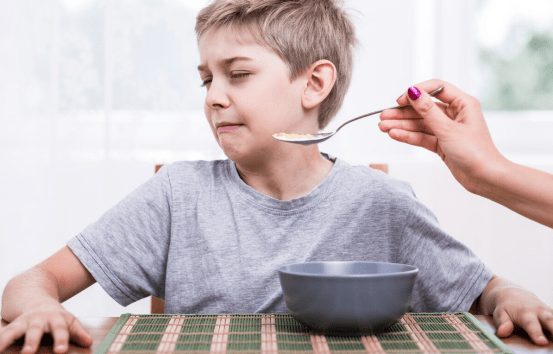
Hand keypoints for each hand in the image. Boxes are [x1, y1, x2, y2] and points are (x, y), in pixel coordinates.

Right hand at [0, 307, 91, 353]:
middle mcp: (38, 319)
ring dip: (7, 340)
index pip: (60, 330)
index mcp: (56, 319)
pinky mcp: (11, 326)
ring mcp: (23, 322)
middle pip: (35, 330)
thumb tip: (89, 342)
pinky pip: (2, 334)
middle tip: (28, 353)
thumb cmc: (56, 316)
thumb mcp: (69, 321)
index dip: (61, 340)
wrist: (36, 297)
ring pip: (14, 331)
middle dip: (31, 342)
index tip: (60, 351)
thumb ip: (78, 332)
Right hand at [379, 79, 504, 194]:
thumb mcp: (447, 129)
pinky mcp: (442, 144)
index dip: (417, 92)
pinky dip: (408, 136)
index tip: (401, 100)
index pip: (436, 88)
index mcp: (463, 104)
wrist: (485, 179)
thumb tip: (413, 92)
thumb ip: (427, 110)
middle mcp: (455, 114)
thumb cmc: (476, 153)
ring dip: (401, 126)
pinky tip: (394, 134)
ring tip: (383, 127)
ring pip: (420, 124)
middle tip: (384, 116)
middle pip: (423, 108)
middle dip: (403, 113)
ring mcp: (447, 129)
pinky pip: (422, 136)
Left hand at [492, 287, 552, 344]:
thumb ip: (503, 323)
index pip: (531, 324)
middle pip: (549, 320)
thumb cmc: (506, 308)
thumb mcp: (500, 314)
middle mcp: (538, 311)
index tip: (542, 342)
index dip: (536, 333)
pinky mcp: (552, 313)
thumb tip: (502, 332)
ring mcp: (547, 312)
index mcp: (524, 312)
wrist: (514, 293)